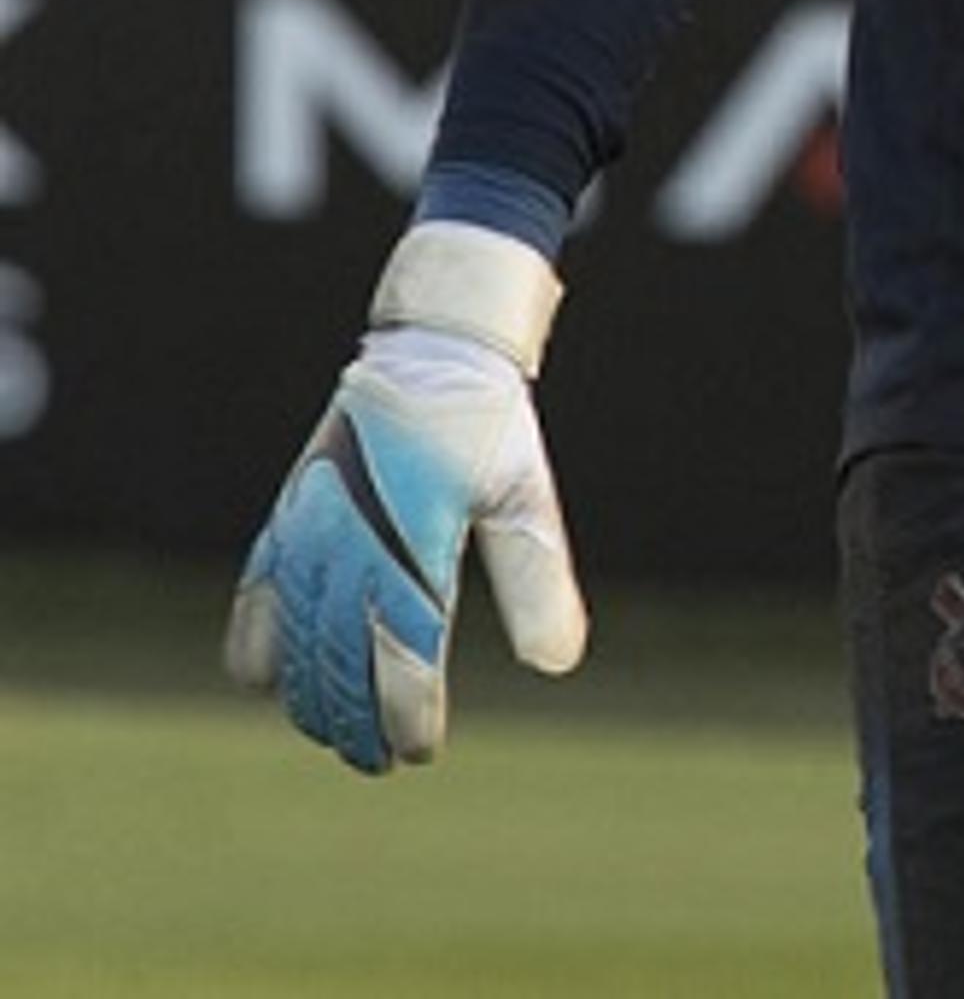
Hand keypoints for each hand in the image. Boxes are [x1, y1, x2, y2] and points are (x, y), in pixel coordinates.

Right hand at [224, 223, 587, 772]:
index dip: (408, 714)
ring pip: (294, 641)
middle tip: (378, 760)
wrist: (430, 352)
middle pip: (341, 663)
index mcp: (413, 544)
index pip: (404, 658)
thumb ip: (538, 584)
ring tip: (333, 735)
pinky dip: (257, 643)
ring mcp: (309, 532)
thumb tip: (558, 666)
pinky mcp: (287, 517)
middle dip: (356, 721)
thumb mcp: (524, 500)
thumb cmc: (488, 430)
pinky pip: (256, 596)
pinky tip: (264, 681)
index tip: (420, 752)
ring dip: (310, 695)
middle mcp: (350, 545)